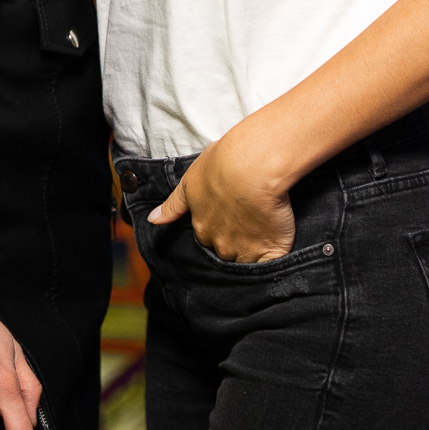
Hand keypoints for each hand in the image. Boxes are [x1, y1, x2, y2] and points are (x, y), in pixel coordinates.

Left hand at [147, 132, 295, 263]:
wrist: (253, 166)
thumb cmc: (222, 164)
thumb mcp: (189, 180)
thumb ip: (172, 205)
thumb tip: (152, 220)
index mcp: (201, 226)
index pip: (207, 239)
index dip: (218, 229)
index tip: (228, 218)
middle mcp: (220, 244)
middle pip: (225, 253)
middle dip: (233, 245)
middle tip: (247, 224)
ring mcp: (245, 250)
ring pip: (246, 262)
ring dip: (252, 253)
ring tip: (263, 233)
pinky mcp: (271, 251)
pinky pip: (270, 266)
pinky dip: (272, 263)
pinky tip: (276, 250)